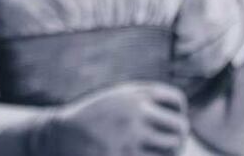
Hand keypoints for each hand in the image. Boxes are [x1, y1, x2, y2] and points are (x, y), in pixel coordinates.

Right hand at [35, 82, 189, 155]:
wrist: (61, 135)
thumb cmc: (93, 118)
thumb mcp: (117, 99)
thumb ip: (145, 102)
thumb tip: (182, 127)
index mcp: (133, 93)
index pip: (176, 100)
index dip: (177, 112)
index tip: (168, 121)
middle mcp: (134, 111)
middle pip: (179, 126)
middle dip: (178, 137)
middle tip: (172, 143)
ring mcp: (131, 135)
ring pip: (172, 148)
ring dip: (170, 152)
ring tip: (160, 151)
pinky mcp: (125, 155)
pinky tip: (143, 154)